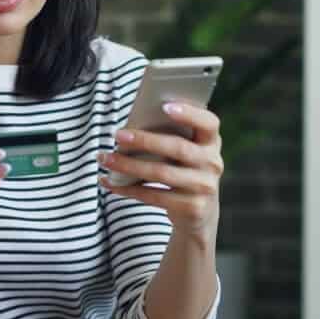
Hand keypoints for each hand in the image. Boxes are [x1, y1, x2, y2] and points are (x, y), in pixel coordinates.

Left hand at [98, 101, 223, 238]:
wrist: (199, 212)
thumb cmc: (184, 169)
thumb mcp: (187, 152)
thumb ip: (172, 136)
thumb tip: (133, 126)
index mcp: (211, 142)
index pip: (209, 123)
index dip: (190, 114)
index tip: (164, 106)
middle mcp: (213, 163)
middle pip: (178, 148)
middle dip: (145, 140)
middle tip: (118, 135)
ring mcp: (204, 187)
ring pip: (162, 173)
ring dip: (129, 166)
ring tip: (106, 159)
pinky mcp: (192, 208)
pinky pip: (154, 196)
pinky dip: (128, 189)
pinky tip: (111, 182)